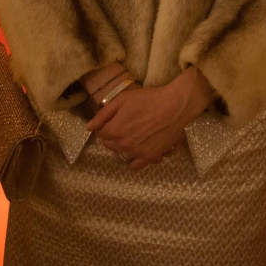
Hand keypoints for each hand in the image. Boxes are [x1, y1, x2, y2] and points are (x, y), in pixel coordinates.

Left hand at [87, 67, 216, 170]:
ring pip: (122, 156)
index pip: (101, 134)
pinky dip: (135, 160)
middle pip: (110, 146)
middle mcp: (123, 145)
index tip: (113, 120)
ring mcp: (137, 153)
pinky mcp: (150, 157)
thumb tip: (89, 127)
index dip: (105, 126)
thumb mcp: (123, 99)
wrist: (176, 106)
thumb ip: (104, 114)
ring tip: (133, 137)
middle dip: (113, 137)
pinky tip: (139, 150)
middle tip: (124, 126)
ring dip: (123, 148)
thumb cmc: (149, 99)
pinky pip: (136, 166)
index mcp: (114, 130)